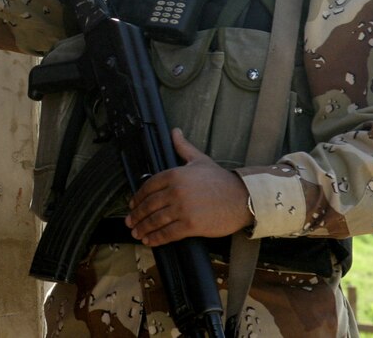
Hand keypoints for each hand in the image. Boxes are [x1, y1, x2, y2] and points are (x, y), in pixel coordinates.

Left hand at [124, 128, 253, 246]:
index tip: (131, 204)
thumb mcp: (200, 160)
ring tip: (137, 233)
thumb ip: (183, 147)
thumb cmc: (221, 180)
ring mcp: (182, 208)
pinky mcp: (191, 225)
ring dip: (143, 228)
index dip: (137, 197)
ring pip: (155, 220)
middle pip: (148, 205)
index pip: (148, 186)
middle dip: (136, 215)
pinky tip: (150, 241)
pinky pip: (168, 233)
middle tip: (129, 222)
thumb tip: (174, 131)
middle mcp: (175, 191)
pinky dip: (156, 238)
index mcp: (174, 174)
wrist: (243, 198)